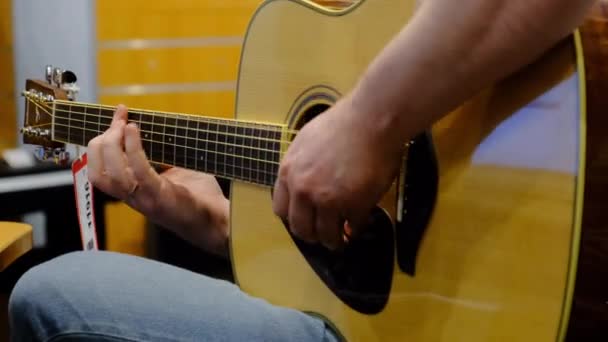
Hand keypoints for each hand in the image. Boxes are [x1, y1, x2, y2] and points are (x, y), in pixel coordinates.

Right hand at [87, 105, 229, 255]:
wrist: (219, 222)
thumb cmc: (201, 196)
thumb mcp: (176, 171)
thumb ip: (161, 155)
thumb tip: (156, 129)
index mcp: (133, 192)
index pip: (100, 170)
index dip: (100, 143)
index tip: (118, 116)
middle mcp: (134, 198)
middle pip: (99, 172)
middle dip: (103, 141)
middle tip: (119, 120)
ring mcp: (145, 200)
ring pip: (112, 173)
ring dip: (113, 144)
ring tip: (126, 125)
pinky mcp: (160, 197)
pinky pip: (138, 171)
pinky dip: (133, 149)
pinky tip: (134, 130)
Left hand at [272, 95, 404, 249]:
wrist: (371, 120)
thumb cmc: (343, 124)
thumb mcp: (306, 141)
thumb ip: (300, 167)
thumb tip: (304, 187)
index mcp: (289, 172)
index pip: (281, 210)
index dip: (294, 217)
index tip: (304, 219)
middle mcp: (303, 190)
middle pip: (301, 228)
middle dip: (312, 235)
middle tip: (323, 234)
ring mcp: (328, 200)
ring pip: (326, 235)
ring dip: (334, 240)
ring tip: (342, 238)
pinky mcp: (353, 206)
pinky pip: (353, 227)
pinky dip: (356, 228)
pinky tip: (359, 222)